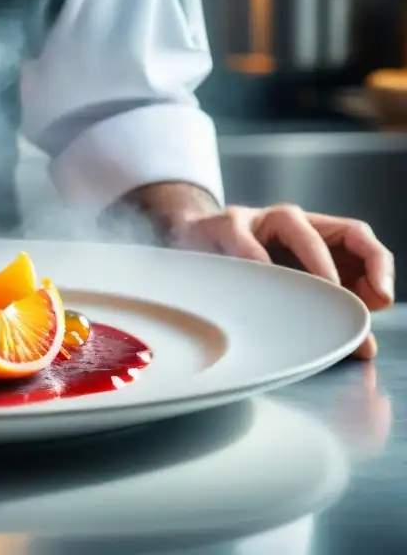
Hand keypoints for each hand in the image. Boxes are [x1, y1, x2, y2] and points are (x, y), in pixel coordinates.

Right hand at [173, 205, 394, 358]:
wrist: (184, 239)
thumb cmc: (238, 265)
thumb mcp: (284, 281)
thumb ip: (324, 308)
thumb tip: (363, 347)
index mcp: (312, 233)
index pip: (359, 237)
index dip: (378, 265)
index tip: (381, 299)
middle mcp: (291, 220)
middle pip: (341, 231)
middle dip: (351, 275)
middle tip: (350, 308)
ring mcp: (258, 218)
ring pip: (296, 228)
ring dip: (314, 262)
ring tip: (319, 291)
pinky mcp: (224, 225)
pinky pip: (245, 244)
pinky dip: (258, 262)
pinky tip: (262, 285)